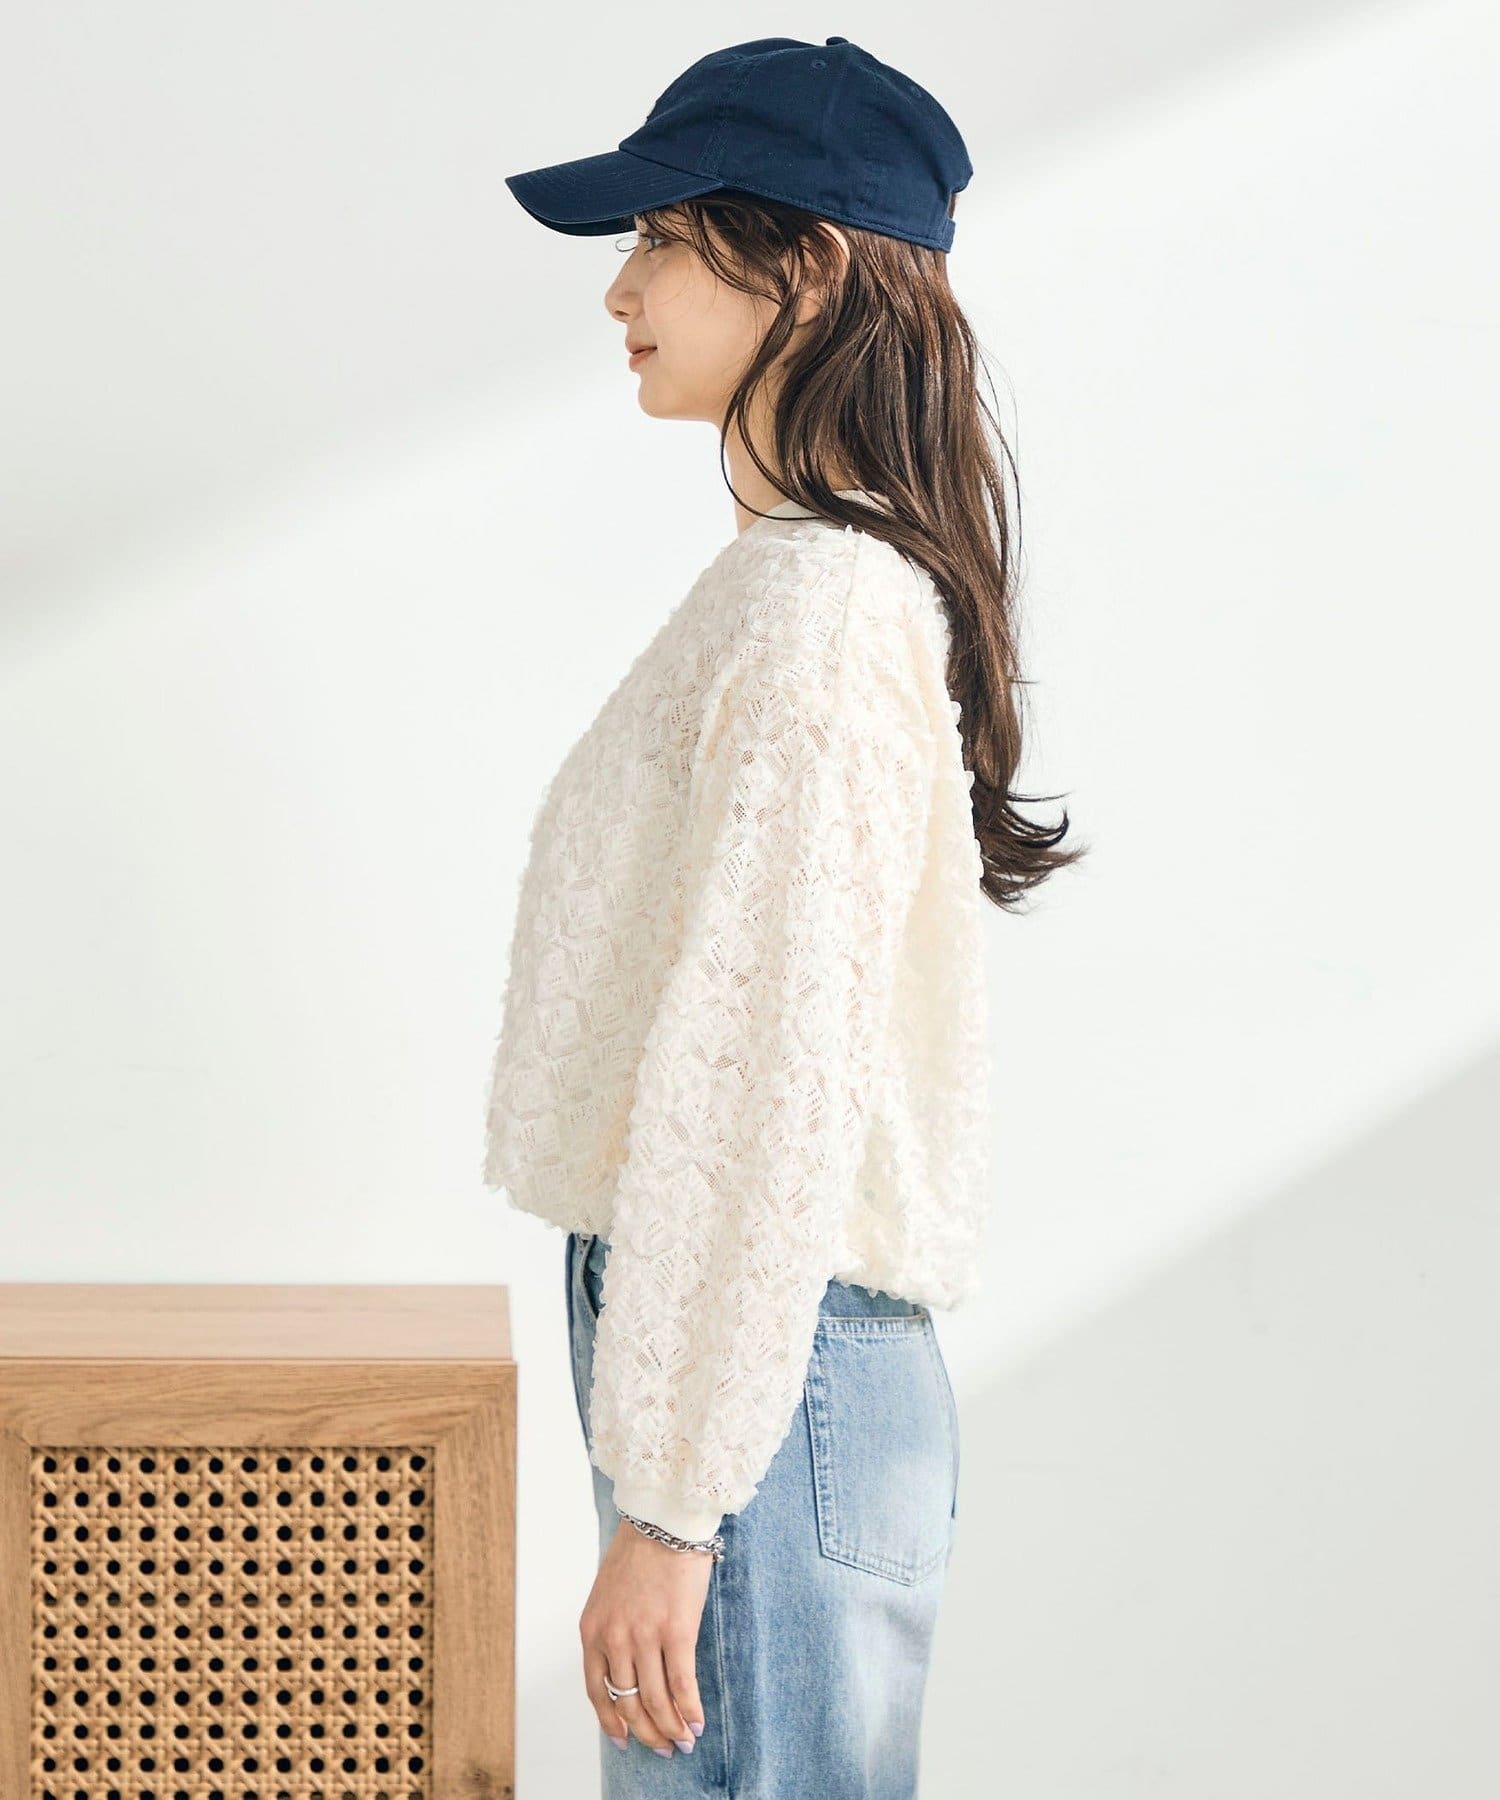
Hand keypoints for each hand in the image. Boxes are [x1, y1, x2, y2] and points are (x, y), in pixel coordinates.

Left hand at [580, 1515, 712, 1756]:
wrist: (662, 1520)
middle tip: (663, 1748)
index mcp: (592, 1630)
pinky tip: (698, 1722)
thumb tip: (628, 1669)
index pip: (597, 1692)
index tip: (624, 1740)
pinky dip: (690, 1710)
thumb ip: (611, 1630)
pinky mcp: (676, 1632)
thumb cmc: (638, 1552)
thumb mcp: (608, 1594)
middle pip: (628, 1703)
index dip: (612, 1723)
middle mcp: (614, 1639)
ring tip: (684, 1741)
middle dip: (646, 1733)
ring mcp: (644, 1637)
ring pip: (656, 1701)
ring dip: (671, 1728)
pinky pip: (682, 1686)